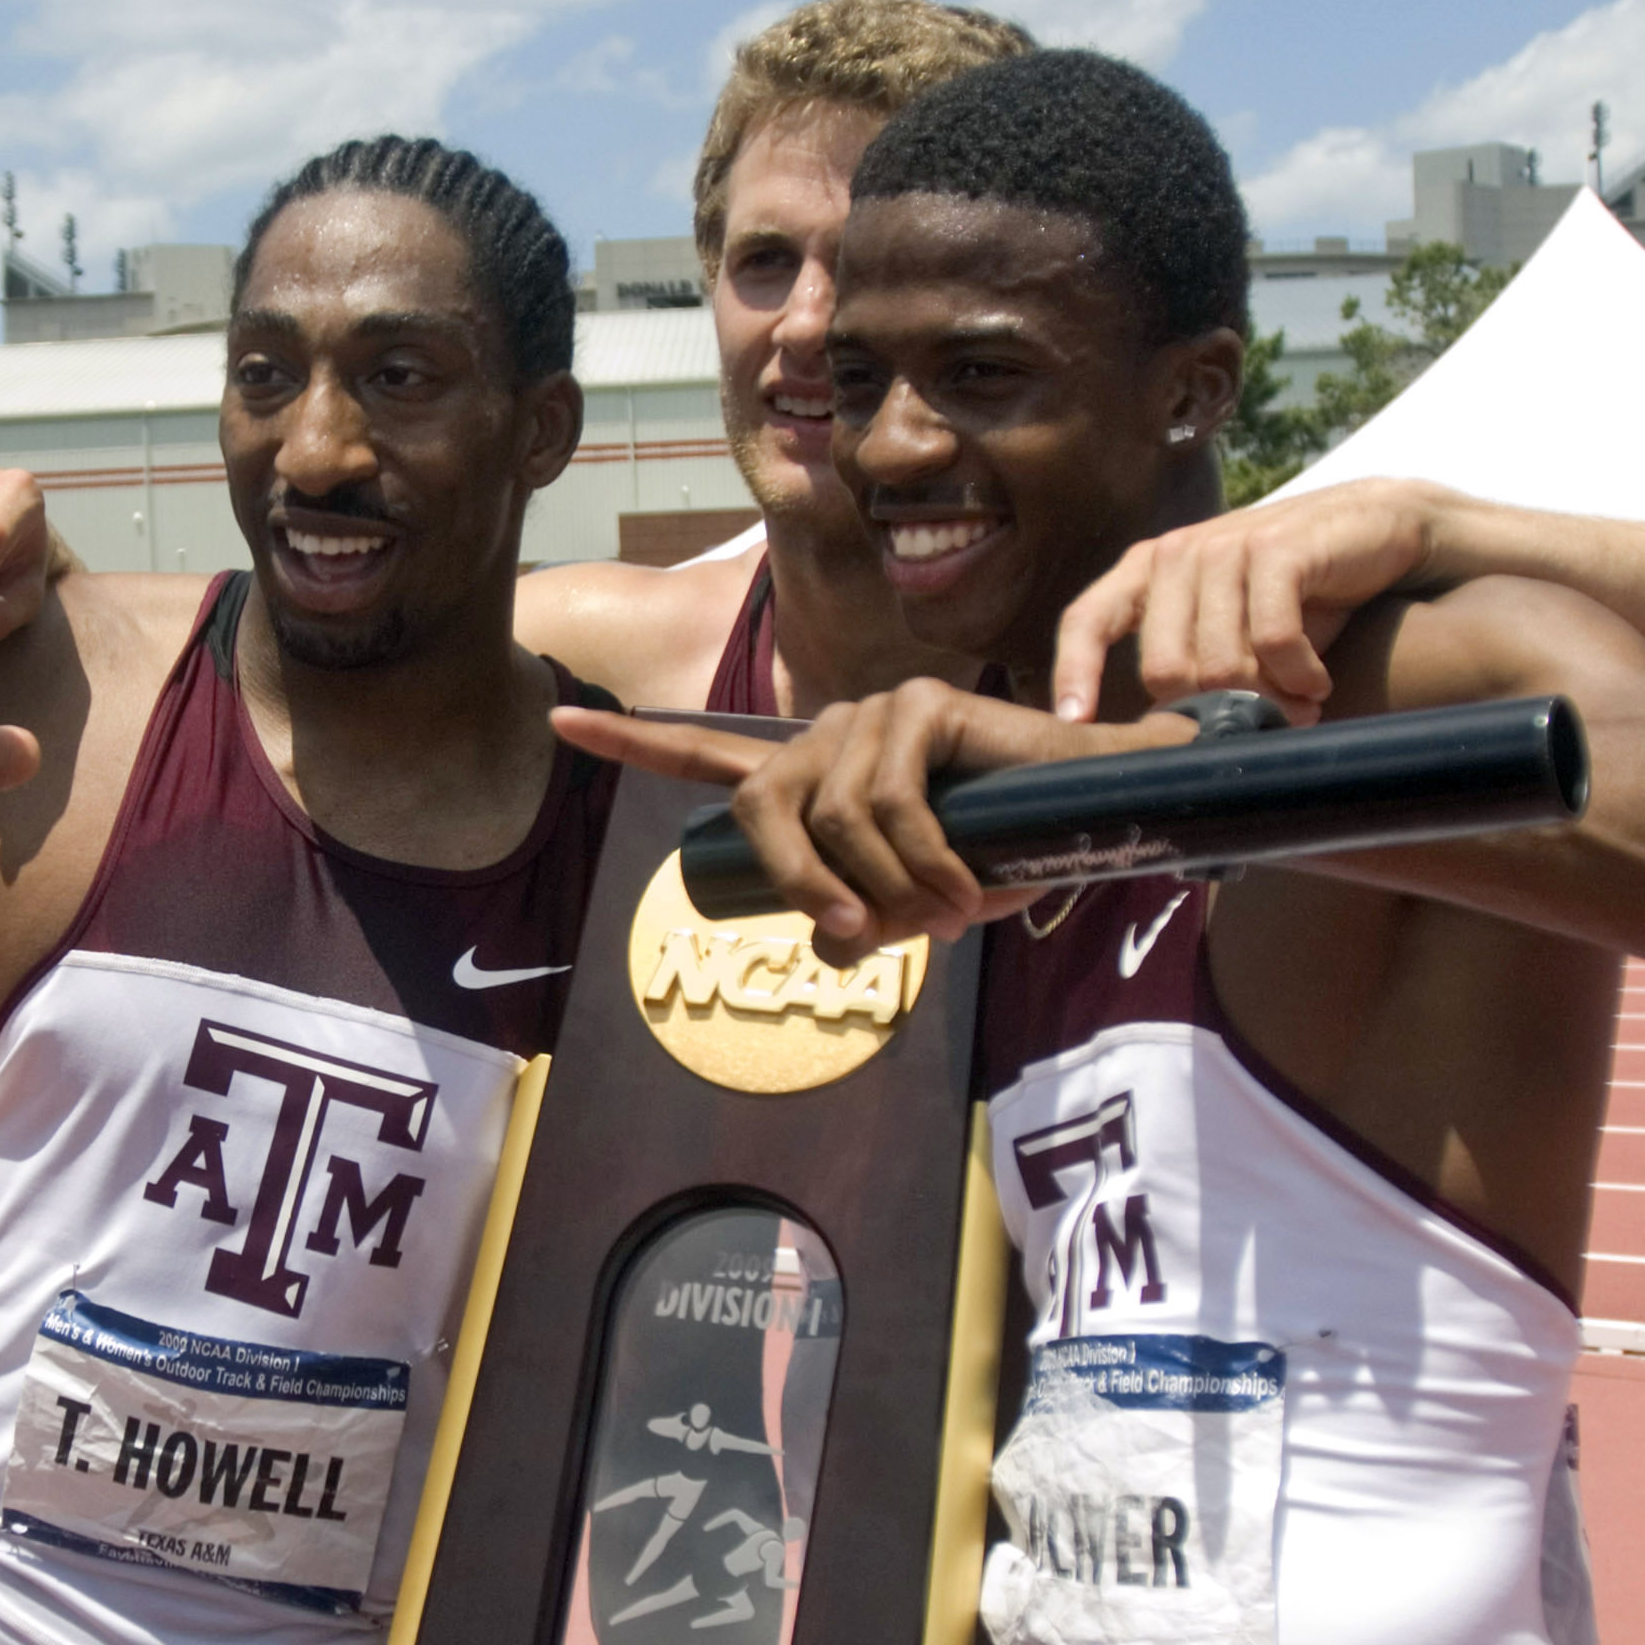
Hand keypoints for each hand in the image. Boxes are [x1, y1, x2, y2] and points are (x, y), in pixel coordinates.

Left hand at [558, 686, 1183, 964]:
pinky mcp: (921, 704)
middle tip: (866, 931)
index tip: (559, 719)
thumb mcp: (910, 906)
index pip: (705, 752)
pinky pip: (892, 803)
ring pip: (834, 817)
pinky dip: (924, 863)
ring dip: (890, 885)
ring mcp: (872, 712)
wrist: (1085, 816)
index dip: (631, 742)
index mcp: (810, 779)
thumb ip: (858, 919)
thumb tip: (830, 940)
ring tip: (945, 911)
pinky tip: (961, 886)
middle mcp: (828, 734)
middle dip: (803, 883)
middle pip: (762, 810)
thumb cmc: (997, 858)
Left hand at [1052, 478, 1457, 724]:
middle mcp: (1177, 553)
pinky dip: (1298, 674)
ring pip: (1220, 662)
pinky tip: (1317, 681)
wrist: (1378, 529)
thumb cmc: (1297, 593)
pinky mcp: (1276, 548)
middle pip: (1164, 668)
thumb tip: (1160, 742)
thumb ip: (1190, 664)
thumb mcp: (1231, 627)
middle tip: (1264, 720)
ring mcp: (1224, 545)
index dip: (1074, 672)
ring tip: (1299, 702)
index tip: (1075, 725)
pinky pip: (1272, 639)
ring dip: (1267, 700)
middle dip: (1214, 710)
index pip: (1087, 619)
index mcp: (1148, 571)